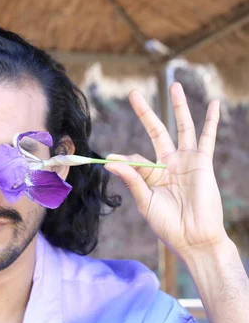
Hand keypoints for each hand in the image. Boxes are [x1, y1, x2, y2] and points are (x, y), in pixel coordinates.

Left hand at [104, 82, 228, 260]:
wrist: (193, 238)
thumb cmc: (167, 225)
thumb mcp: (145, 202)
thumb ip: (132, 179)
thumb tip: (110, 161)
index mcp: (151, 176)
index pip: (135, 159)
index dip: (123, 160)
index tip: (111, 160)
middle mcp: (168, 164)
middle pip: (156, 131)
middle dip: (145, 112)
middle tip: (133, 93)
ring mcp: (186, 161)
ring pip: (181, 127)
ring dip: (178, 107)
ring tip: (173, 84)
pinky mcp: (202, 163)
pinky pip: (207, 138)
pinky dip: (209, 121)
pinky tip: (211, 104)